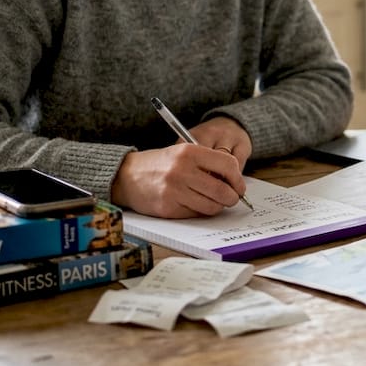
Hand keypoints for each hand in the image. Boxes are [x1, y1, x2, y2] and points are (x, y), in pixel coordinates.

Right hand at [110, 117, 251, 217]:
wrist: (127, 175)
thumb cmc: (160, 164)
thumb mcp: (183, 152)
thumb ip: (208, 163)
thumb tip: (234, 181)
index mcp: (190, 151)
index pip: (228, 165)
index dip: (238, 178)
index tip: (238, 185)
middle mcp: (183, 170)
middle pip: (223, 190)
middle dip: (232, 198)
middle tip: (231, 198)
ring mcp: (175, 190)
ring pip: (212, 206)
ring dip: (217, 207)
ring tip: (212, 201)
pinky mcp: (168, 208)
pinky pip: (195, 214)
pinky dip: (199, 212)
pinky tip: (193, 204)